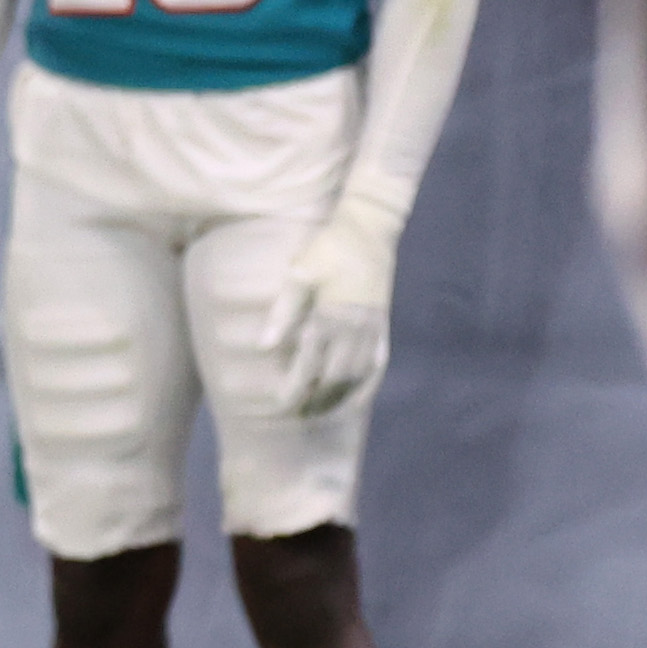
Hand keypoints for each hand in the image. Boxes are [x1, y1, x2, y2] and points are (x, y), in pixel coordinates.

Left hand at [260, 200, 399, 415]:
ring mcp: (372, 328)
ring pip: (358, 374)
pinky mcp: (383, 323)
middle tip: (299, 416)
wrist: (369, 231)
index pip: (308, 365)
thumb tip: (264, 347)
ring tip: (323, 411)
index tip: (279, 406)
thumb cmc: (327, 249)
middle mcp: (354, 329)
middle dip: (316, 399)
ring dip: (340, 396)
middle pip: (335, 378)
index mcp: (329, 318)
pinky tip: (357, 393)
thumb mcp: (299, 274)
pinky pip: (378, 362)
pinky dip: (367, 381)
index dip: (294, 388)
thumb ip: (283, 312)